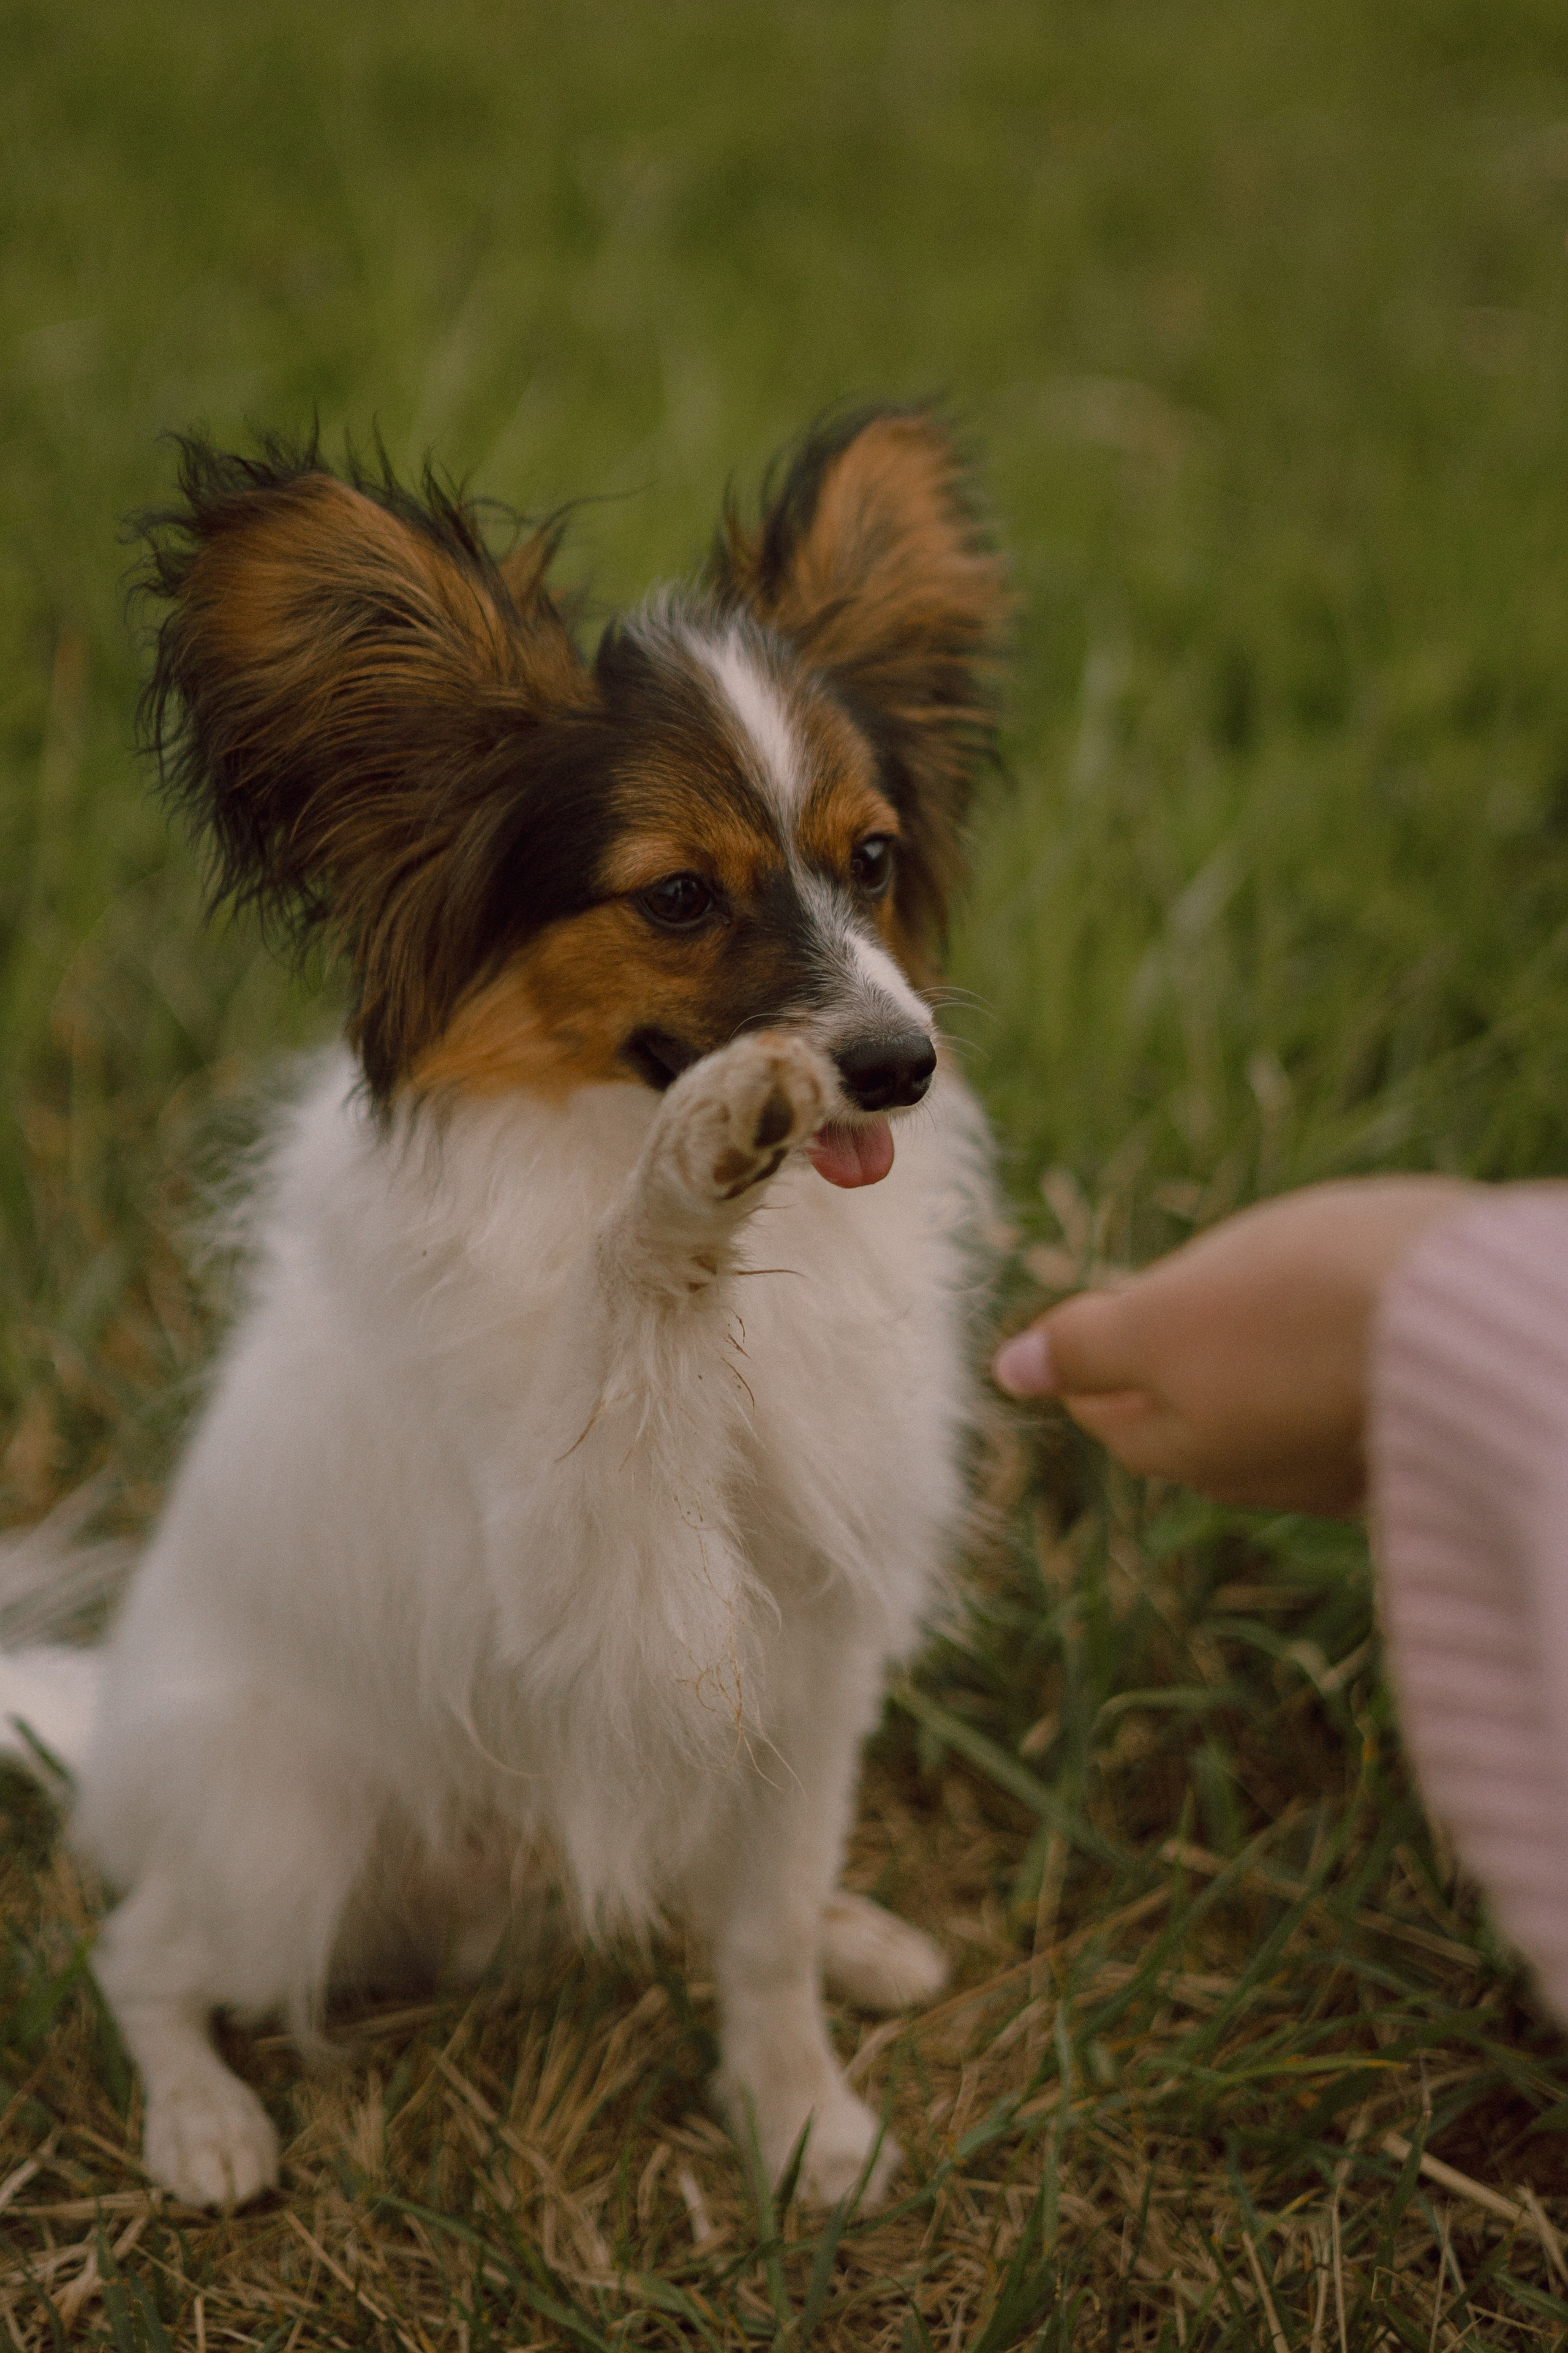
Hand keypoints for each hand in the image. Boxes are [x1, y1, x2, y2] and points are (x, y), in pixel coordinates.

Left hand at [992, 1178, 1479, 1514]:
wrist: (1469, 1323)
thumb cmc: (1299, 1311)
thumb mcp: (1164, 1317)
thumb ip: (1087, 1345)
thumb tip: (1009, 1370)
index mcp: (1180, 1449)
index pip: (1106, 1409)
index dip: (1089, 1353)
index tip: (1096, 1313)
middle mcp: (1256, 1477)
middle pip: (1184, 1414)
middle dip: (1171, 1359)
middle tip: (1177, 1299)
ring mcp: (1335, 1463)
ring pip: (1265, 1408)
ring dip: (1254, 1359)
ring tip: (1266, 1299)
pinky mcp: (1402, 1435)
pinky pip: (1338, 1401)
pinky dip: (1325, 1362)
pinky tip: (1344, 1325)